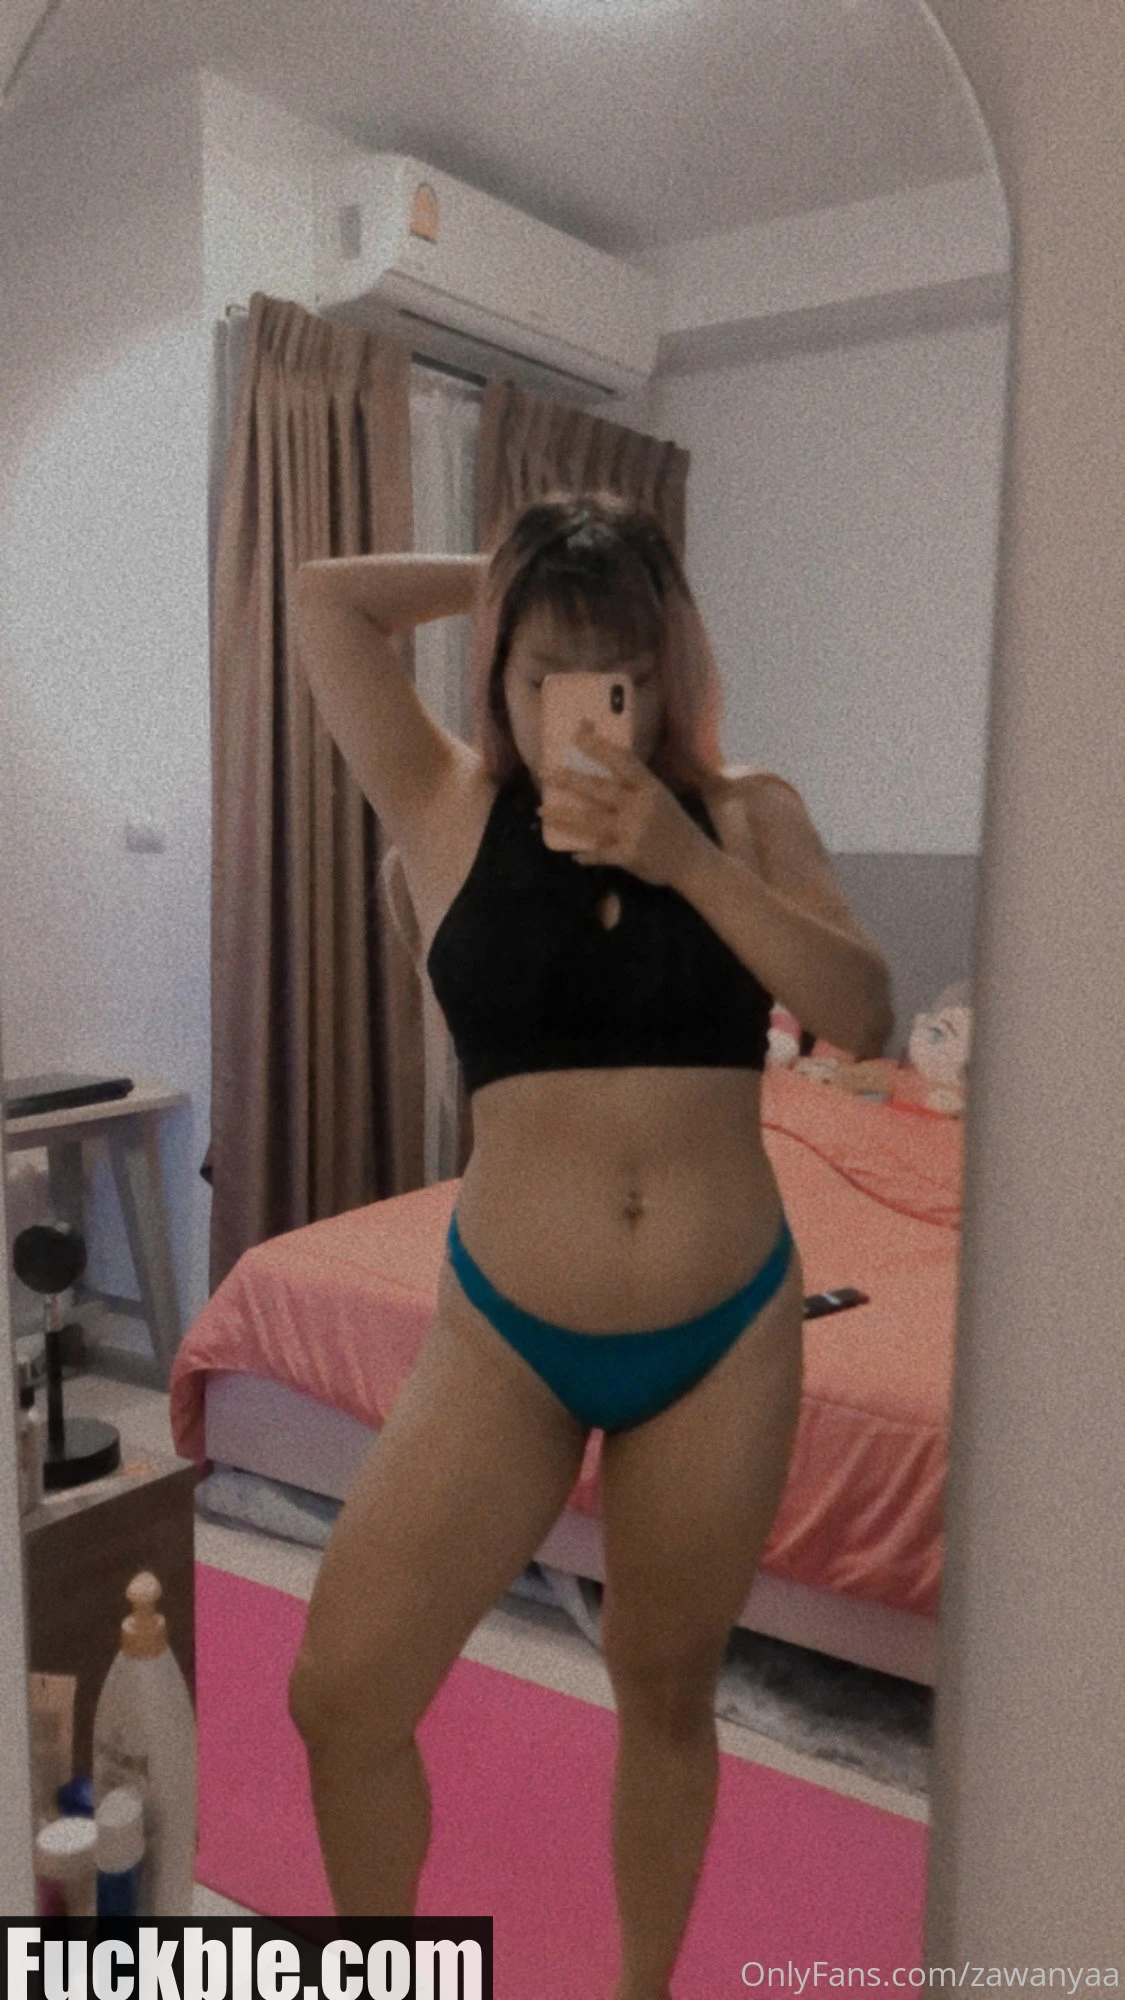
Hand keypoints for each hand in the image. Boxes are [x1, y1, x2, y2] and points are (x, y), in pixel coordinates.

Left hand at [540, 721, 706, 889]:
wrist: (694, 860)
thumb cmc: (673, 823)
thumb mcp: (659, 796)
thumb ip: (635, 784)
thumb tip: (603, 764)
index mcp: (649, 787)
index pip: (622, 761)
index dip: (599, 747)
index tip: (577, 734)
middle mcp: (639, 806)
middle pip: (598, 789)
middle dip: (569, 780)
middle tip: (545, 773)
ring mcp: (632, 832)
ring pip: (589, 821)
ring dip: (563, 816)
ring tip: (541, 811)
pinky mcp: (627, 856)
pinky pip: (600, 853)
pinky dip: (586, 854)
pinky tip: (573, 854)